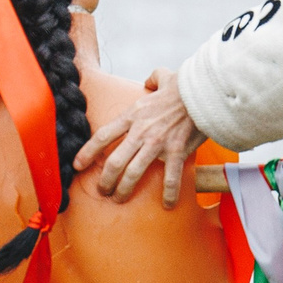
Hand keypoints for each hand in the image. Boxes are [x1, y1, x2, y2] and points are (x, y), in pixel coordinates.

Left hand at [75, 69, 204, 205]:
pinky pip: (170, 178)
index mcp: (133, 115)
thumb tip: (150, 80)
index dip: (87, 152)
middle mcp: (141, 131)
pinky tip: (168, 205)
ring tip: (120, 199)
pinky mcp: (177, 151)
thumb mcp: (163, 76)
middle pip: (114, 161)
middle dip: (105, 180)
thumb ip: (152, 78)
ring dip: (124, 189)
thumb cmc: (184, 85)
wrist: (204, 92)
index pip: (103, 136)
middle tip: (103, 191)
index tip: (78, 165)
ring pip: (133, 173)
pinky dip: (169, 194)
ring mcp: (158, 143)